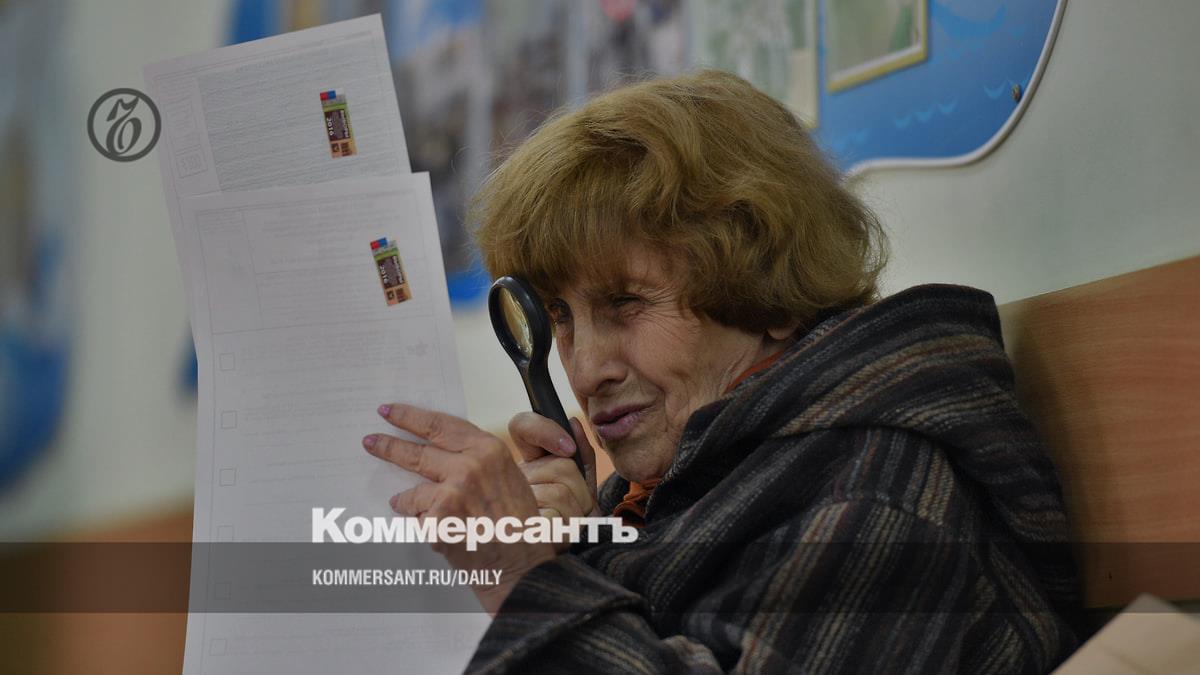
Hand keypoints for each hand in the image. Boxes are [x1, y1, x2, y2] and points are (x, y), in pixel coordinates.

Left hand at [363, 403, 555, 614]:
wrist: (523, 566)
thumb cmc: (519, 526)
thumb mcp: (507, 477)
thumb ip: (476, 460)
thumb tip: (439, 452)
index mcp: (487, 449)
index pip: (439, 425)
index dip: (409, 416)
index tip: (389, 411)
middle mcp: (469, 466)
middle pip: (416, 452)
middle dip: (388, 446)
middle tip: (370, 442)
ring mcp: (452, 493)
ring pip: (412, 493)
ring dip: (406, 502)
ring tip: (406, 507)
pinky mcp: (438, 521)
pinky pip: (418, 521)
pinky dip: (424, 528)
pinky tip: (441, 535)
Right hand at [508, 413, 599, 551]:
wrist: (551, 568)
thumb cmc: (566, 524)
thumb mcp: (580, 486)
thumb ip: (581, 454)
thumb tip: (573, 422)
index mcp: (527, 465)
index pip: (522, 426)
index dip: (543, 428)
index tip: (567, 447)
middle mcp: (512, 479)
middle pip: (560, 466)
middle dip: (581, 490)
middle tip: (575, 509)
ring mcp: (508, 502)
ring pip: (560, 492)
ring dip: (576, 514)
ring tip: (566, 526)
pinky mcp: (512, 527)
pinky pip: (554, 518)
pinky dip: (566, 530)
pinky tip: (555, 538)